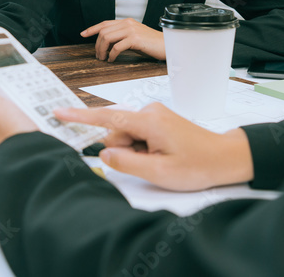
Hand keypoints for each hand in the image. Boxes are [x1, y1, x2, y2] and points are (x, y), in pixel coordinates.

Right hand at [52, 103, 253, 190]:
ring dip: (134, 152)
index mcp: (148, 121)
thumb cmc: (198, 165)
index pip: (106, 117)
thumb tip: (104, 152)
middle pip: (116, 131)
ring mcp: (154, 114)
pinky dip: (141, 148)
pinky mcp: (158, 121)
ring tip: (160, 162)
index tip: (58, 111)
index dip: (79, 116)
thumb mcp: (159, 172)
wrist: (225, 157)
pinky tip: (159, 157)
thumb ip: (126, 162)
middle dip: (123, 151)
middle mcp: (149, 112)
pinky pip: (137, 134)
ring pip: (127, 134)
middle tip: (148, 165)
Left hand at [81, 19, 165, 60]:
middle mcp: (128, 23)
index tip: (83, 34)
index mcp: (127, 21)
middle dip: (97, 44)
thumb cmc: (151, 44)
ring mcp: (131, 30)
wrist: (167, 45)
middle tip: (98, 55)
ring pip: (107, 38)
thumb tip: (107, 43)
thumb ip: (122, 36)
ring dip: (102, 50)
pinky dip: (111, 55)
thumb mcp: (135, 37)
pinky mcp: (135, 39)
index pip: (105, 23)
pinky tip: (112, 60)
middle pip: (103, 31)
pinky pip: (116, 47)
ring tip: (103, 58)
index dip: (92, 28)